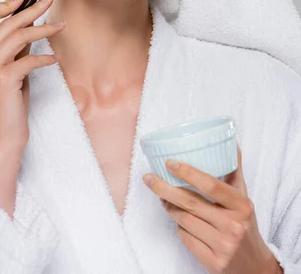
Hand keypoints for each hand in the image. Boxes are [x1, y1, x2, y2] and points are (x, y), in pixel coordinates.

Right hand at [0, 0, 63, 153]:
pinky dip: (44, 57)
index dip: (5, 2)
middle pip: (7, 21)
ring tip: (60, 26)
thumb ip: (14, 48)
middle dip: (33, 8)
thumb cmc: (7, 105)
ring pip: (19, 35)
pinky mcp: (2, 79)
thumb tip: (30, 23)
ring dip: (44, 28)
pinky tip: (52, 60)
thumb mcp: (8, 70)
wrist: (2, 138)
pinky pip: (28, 58)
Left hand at [142, 145, 282, 273]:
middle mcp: (234, 225)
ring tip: (163, 198)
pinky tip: (180, 221)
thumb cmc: (245, 225)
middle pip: (190, 203)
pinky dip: (179, 228)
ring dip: (169, 207)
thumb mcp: (243, 198)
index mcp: (242, 205)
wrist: (254, 266)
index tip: (169, 163)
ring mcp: (223, 246)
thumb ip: (234, 171)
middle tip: (149, 178)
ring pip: (184, 220)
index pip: (211, 185)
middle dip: (165, 189)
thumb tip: (230, 142)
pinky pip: (185, 238)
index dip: (188, 173)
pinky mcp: (213, 263)